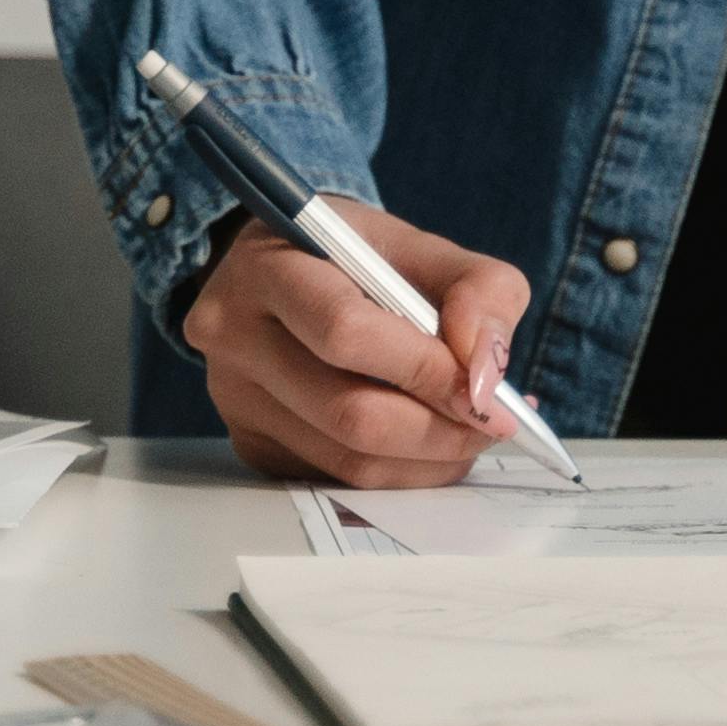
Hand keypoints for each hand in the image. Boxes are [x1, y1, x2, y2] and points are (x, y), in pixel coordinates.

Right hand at [196, 205, 535, 486]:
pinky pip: (339, 480)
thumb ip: (478, 290)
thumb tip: (485, 374)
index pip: (346, 333)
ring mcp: (235, 398)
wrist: (282, 271)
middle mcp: (234, 335)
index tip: (487, 392)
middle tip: (491, 423)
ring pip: (349, 461)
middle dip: (439, 429)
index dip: (426, 370)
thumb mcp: (420, 245)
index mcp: (267, 268)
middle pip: (348, 413)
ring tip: (468, 429)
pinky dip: (401, 471)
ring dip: (429, 459)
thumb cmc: (354, 257)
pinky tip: (427, 439)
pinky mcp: (252, 444)